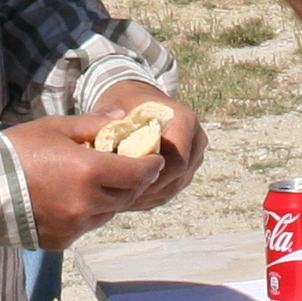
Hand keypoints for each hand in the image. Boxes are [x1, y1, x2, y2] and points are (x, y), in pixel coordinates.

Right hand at [8, 118, 167, 249]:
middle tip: (128, 167)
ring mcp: (75, 225)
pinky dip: (87, 213)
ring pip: (108, 212)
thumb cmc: (17, 151)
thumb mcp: (56, 128)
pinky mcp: (62, 239)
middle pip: (127, 195)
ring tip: (96, 182)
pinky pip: (86, 225)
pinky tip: (73, 199)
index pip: (139, 173)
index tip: (152, 159)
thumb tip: (120, 118)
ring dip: (109, 198)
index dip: (150, 165)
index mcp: (90, 171)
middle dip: (132, 181)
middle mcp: (88, 203)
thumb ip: (93, 125)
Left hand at [86, 82, 205, 213]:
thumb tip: (106, 154)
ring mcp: (193, 158)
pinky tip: (127, 199)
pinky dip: (149, 198)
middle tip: (118, 198)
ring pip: (173, 189)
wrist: (138, 99)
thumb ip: (114, 127)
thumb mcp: (118, 107)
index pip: (177, 162)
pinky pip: (170, 191)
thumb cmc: (126, 102)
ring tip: (119, 201)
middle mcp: (195, 140)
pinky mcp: (185, 171)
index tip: (124, 181)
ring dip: (147, 198)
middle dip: (147, 190)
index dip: (152, 175)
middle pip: (176, 179)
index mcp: (185, 121)